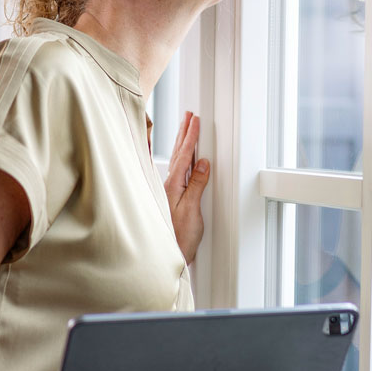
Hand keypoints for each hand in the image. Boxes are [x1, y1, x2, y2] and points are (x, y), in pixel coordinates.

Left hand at [164, 111, 210, 265]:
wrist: (171, 255)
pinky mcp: (172, 198)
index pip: (184, 154)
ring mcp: (170, 191)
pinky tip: (183, 156)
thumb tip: (202, 163)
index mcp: (173, 185)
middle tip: (189, 115)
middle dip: (184, 132)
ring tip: (186, 127)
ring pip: (177, 160)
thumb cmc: (179, 237)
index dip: (190, 136)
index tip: (195, 120)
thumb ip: (196, 185)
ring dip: (182, 142)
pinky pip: (178, 170)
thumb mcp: (191, 209)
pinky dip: (181, 157)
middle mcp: (169, 185)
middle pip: (178, 153)